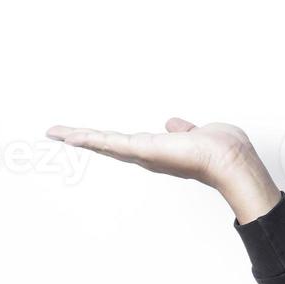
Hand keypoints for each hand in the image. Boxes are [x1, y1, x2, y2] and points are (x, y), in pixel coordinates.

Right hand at [44, 118, 280, 222]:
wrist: (229, 159)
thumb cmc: (222, 150)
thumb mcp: (198, 134)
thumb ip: (183, 130)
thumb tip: (174, 124)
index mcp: (159, 151)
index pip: (127, 144)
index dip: (108, 141)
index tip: (89, 136)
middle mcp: (147, 156)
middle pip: (108, 146)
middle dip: (84, 140)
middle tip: (59, 134)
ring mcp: (143, 154)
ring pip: (104, 143)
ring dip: (78, 137)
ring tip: (55, 132)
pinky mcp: (142, 150)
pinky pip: (109, 142)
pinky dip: (88, 138)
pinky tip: (69, 136)